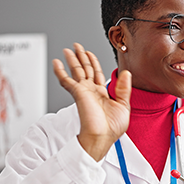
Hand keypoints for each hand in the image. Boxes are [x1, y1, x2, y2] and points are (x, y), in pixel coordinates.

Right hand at [52, 43, 131, 160]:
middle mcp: (91, 91)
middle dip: (81, 57)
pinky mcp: (78, 93)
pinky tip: (56, 63)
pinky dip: (60, 71)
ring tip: (68, 49)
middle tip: (76, 46)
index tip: (89, 53)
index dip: (93, 62)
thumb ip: (124, 88)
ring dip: (72, 60)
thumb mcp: (124, 105)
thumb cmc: (112, 127)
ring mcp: (84, 91)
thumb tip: (127, 73)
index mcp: (102, 93)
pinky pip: (66, 80)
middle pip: (85, 69)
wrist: (102, 137)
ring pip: (76, 71)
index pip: (96, 73)